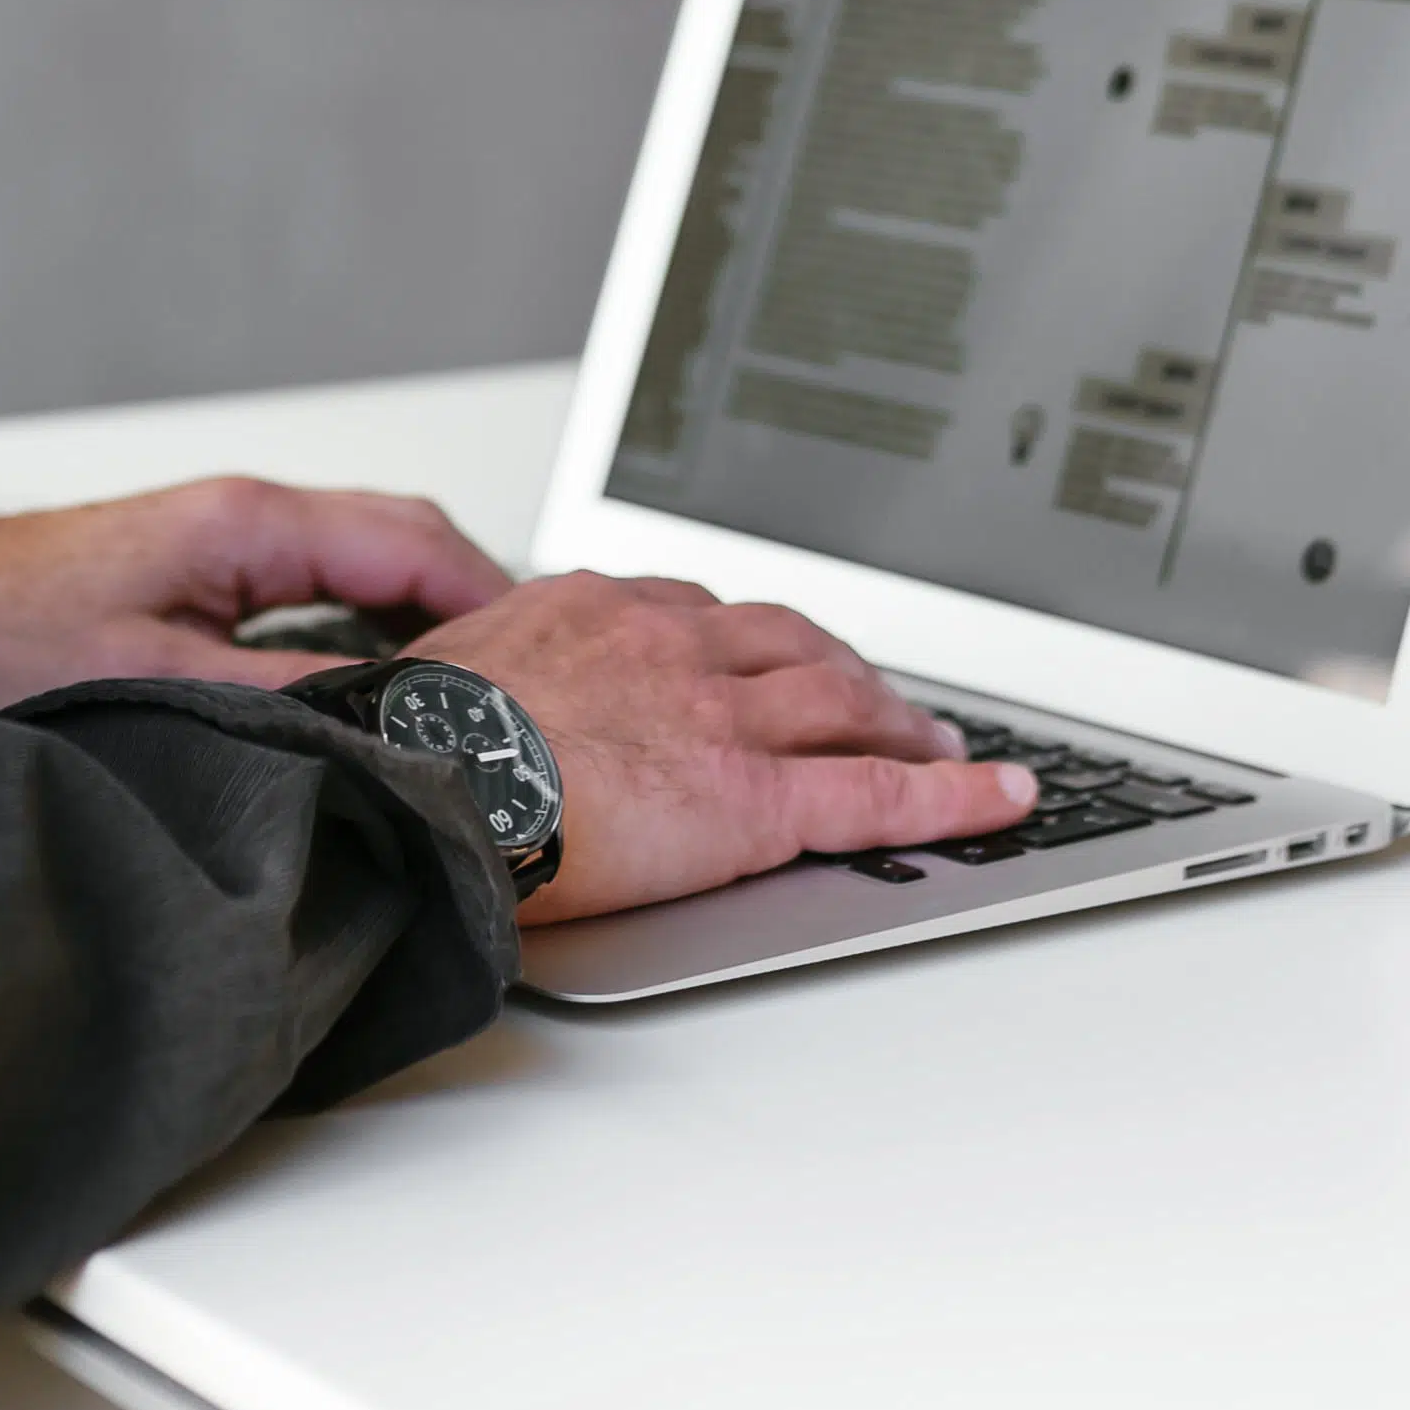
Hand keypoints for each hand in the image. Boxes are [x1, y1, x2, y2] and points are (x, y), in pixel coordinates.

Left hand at [0, 476, 512, 715]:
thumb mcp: (156, 680)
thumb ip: (284, 695)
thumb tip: (390, 720)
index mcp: (250, 522)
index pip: (413, 541)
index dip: (492, 597)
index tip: (542, 658)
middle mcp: (249, 522)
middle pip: (404, 550)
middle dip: (476, 611)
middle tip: (528, 688)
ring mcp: (230, 550)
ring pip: (365, 576)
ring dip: (423, 629)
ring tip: (471, 701)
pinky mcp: (206, 584)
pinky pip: (321, 601)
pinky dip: (368, 641)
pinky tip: (380, 700)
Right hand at [398, 575, 1033, 922]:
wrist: (417, 786)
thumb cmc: (410, 748)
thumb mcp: (447, 678)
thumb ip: (494, 679)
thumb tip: (475, 708)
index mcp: (598, 611)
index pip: (703, 614)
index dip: (752, 640)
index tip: (769, 655)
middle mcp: (675, 644)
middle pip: (792, 646)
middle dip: (845, 674)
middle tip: (881, 701)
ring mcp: (723, 716)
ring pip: (844, 704)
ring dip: (901, 722)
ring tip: (940, 744)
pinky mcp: (756, 797)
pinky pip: (878, 793)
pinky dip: (953, 793)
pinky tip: (999, 799)